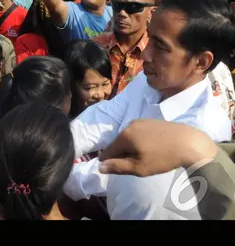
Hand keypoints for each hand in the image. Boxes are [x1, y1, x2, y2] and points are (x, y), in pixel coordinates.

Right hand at [98, 119, 218, 176]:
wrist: (190, 143)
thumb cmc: (163, 158)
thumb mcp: (138, 168)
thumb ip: (117, 167)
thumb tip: (99, 166)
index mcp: (124, 136)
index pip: (107, 150)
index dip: (108, 161)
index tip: (117, 169)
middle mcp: (129, 125)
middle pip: (118, 143)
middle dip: (121, 154)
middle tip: (135, 165)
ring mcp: (141, 121)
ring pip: (128, 137)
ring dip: (131, 147)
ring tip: (144, 157)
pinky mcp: (151, 120)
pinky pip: (138, 132)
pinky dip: (139, 141)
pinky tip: (151, 148)